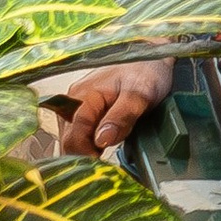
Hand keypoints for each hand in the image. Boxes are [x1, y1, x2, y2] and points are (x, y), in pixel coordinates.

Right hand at [52, 58, 172, 155]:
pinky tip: (102, 149)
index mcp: (82, 96)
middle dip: (84, 155)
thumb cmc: (147, 71)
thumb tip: (101, 140)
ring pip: (72, 138)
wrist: (151, 54)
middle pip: (69, 139)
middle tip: (105, 165)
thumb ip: (121, 116)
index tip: (100, 166)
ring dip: (86, 151)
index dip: (85, 154)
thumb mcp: (140, 94)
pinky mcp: (84, 110)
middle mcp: (73, 101)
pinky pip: (79, 133)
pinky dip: (88, 145)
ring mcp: (77, 105)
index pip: (74, 135)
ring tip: (106, 157)